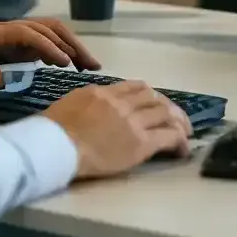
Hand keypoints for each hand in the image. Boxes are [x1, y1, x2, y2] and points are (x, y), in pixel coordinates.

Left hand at [0, 18, 100, 102]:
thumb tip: (22, 74)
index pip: (26, 33)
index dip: (50, 47)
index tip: (68, 63)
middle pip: (37, 27)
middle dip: (66, 42)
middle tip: (90, 63)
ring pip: (34, 33)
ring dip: (59, 45)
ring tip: (82, 64)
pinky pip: (23, 43)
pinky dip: (44, 51)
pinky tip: (58, 64)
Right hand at [43, 80, 192, 178]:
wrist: (55, 146)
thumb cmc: (52, 130)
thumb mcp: (69, 104)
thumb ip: (87, 102)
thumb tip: (93, 106)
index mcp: (102, 92)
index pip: (133, 87)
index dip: (149, 95)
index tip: (154, 104)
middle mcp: (120, 103)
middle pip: (153, 97)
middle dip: (167, 106)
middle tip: (174, 118)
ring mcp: (132, 121)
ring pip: (165, 113)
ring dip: (178, 122)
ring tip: (184, 133)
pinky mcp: (140, 143)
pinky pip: (168, 136)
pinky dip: (179, 141)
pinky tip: (182, 149)